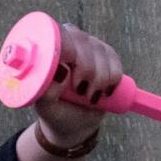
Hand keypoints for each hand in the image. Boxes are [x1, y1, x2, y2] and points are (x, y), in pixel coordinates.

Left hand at [33, 23, 122, 148]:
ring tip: (91, 96)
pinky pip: (114, 60)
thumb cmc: (55, 111)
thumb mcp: (46, 107)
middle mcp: (66, 40)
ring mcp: (87, 44)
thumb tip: (63, 72)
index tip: (75, 81)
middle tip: (81, 91)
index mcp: (46, 49)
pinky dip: (113, 78)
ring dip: (101, 79)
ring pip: (102, 52)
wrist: (74, 121)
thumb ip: (48, 92)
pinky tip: (104, 90)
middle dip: (88, 71)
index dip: (71, 54)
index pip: (59, 39)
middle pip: (83, 42)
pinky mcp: (105, 53)